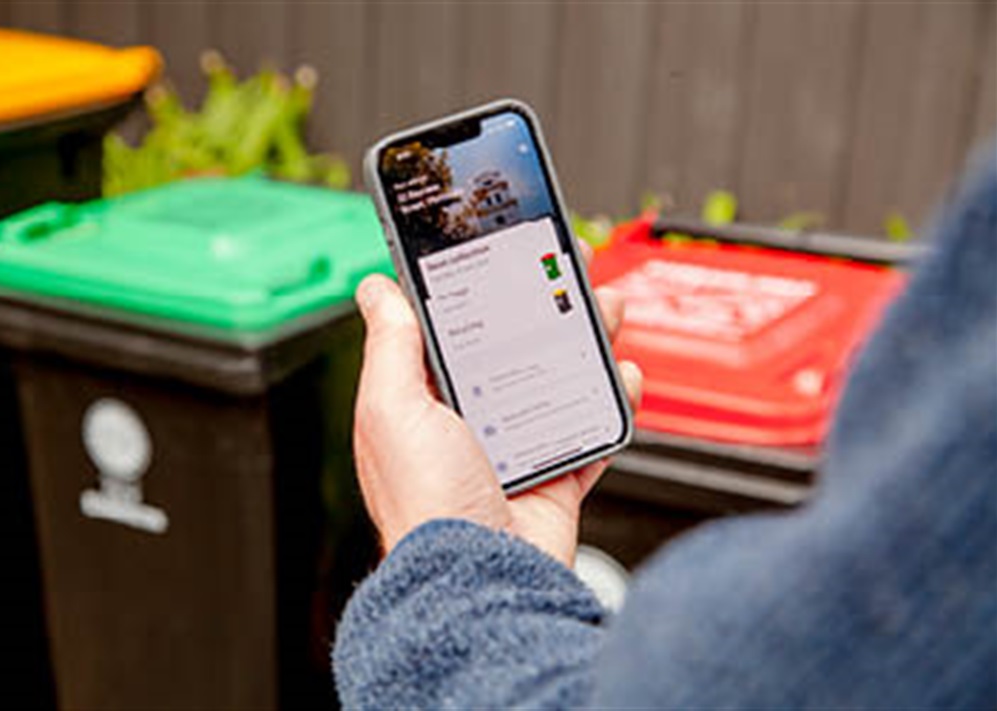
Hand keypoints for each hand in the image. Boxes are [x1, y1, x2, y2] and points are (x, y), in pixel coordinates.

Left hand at [352, 248, 641, 565]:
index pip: (451, 333)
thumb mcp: (393, 410)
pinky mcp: (553, 477)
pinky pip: (589, 431)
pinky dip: (610, 404)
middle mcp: (467, 424)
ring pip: (556, 383)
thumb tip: (375, 289)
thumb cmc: (425, 505)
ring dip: (584, 346)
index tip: (501, 256)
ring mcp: (513, 452)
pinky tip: (620, 378)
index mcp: (421, 403)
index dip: (476, 292)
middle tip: (566, 276)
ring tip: (604, 314)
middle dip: (543, 310)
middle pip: (512, 350)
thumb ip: (392, 346)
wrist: (481, 583)